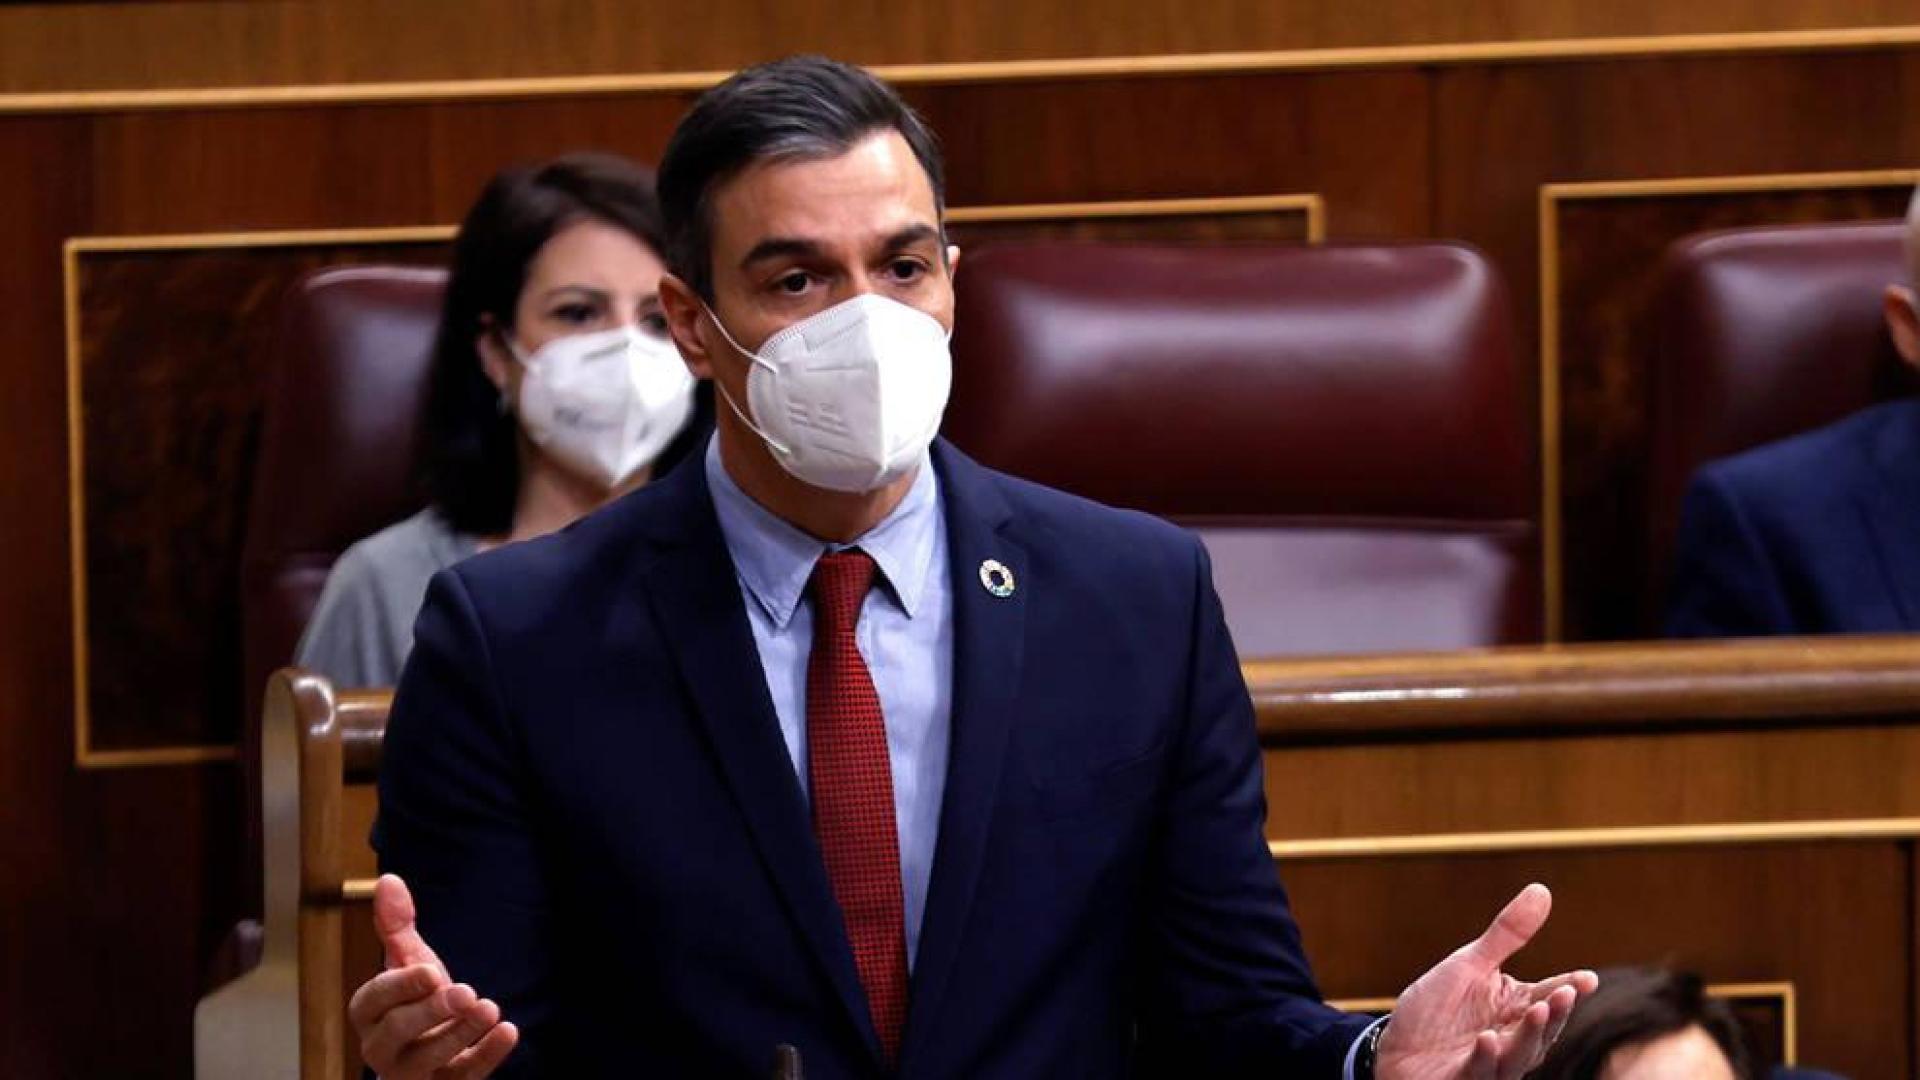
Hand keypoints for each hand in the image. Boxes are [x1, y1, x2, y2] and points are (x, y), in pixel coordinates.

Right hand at [347, 874, 518, 1078]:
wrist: (434, 1048)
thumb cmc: (415, 1001)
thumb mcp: (407, 961)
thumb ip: (396, 925)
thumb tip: (390, 879)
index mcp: (368, 1014)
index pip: (372, 1001)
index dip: (399, 987)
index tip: (430, 970)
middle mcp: (381, 1048)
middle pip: (396, 1034)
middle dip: (430, 1013)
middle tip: (465, 992)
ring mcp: (411, 1073)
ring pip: (428, 1060)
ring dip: (461, 1034)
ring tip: (489, 1007)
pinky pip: (463, 1078)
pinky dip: (487, 1056)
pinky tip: (509, 1031)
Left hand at [1374, 883, 1597, 1079]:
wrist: (1394, 1048)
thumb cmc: (1435, 1008)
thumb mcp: (1469, 965)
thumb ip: (1506, 934)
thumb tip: (1542, 890)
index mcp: (1514, 1008)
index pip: (1549, 996)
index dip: (1570, 989)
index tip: (1588, 978)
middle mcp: (1510, 1039)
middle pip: (1542, 1029)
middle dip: (1556, 1013)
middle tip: (1566, 994)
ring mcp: (1491, 1065)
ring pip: (1520, 1055)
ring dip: (1530, 1035)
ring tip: (1538, 1011)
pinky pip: (1480, 1072)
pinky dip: (1487, 1057)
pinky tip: (1488, 1039)